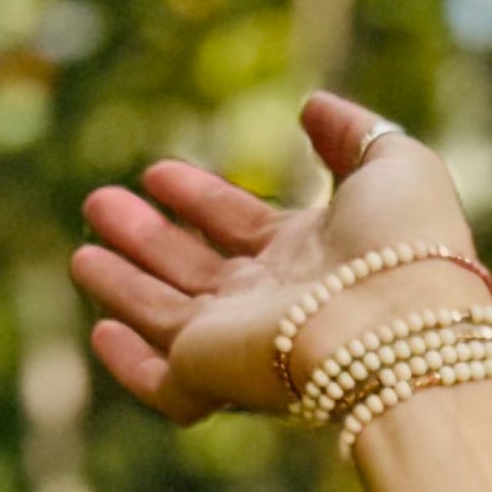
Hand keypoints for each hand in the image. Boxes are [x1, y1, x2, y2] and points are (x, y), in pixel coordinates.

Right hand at [71, 91, 479, 425]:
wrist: (400, 324)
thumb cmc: (407, 246)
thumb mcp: (394, 166)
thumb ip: (354, 132)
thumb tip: (313, 108)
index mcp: (315, 258)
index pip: (244, 229)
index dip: (201, 200)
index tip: (158, 172)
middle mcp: (275, 305)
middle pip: (198, 272)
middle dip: (148, 238)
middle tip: (101, 202)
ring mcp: (242, 344)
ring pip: (169, 318)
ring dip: (124, 284)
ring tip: (83, 252)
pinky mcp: (215, 375)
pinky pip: (163, 383)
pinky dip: (129, 363)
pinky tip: (101, 331)